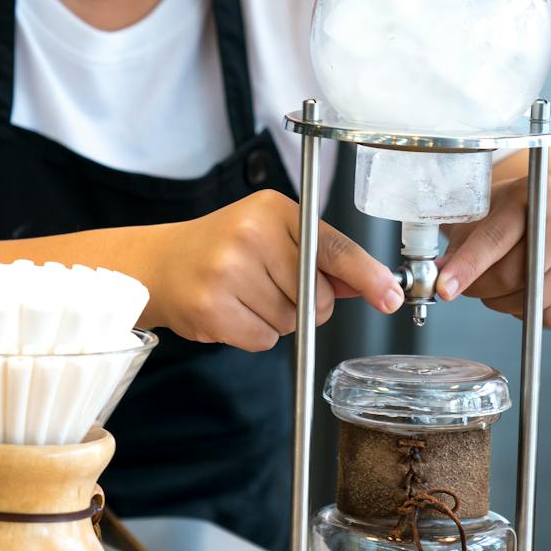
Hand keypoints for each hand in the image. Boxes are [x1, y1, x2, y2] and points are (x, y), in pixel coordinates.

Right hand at [143, 190, 404, 351]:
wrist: (160, 265)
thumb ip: (321, 258)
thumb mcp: (271, 234)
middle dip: (306, 303)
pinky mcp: (213, 309)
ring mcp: (228, 272)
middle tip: (270, 285)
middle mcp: (249, 235)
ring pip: (291, 322)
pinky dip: (254, 334)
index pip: (331, 247)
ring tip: (244, 295)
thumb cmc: (222, 247)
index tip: (390, 296)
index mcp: (272, 209)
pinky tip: (233, 311)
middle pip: (317, 296)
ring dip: (277, 319)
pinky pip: (264, 340)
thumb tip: (371, 284)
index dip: (366, 275)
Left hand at [437, 176, 550, 326]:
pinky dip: (533, 313)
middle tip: (473, 285)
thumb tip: (438, 278)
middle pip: (514, 275)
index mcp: (538, 192)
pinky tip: (531, 291)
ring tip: (505, 284)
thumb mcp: (482, 215)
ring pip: (534, 301)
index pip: (496, 238)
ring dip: (506, 303)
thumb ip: (460, 244)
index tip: (445, 289)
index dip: (467, 267)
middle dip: (482, 288)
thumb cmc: (512, 217)